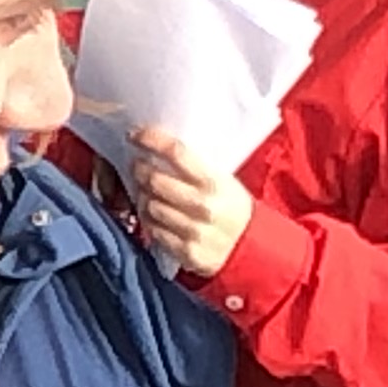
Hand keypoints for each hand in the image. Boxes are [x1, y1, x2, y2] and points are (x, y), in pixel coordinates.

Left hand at [126, 126, 255, 279]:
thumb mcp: (224, 182)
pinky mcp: (185, 251)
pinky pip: (154, 231)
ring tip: (144, 190)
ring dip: (142, 196)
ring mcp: (193, 230)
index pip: (176, 152)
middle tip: (136, 165)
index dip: (151, 140)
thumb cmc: (233, 209)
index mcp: (214, 182)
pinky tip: (151, 214)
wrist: (252, 249)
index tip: (135, 135)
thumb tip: (160, 151)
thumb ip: (196, 169)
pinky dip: (148, 220)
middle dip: (140, 170)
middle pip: (156, 180)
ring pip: (151, 206)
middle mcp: (202, 205)